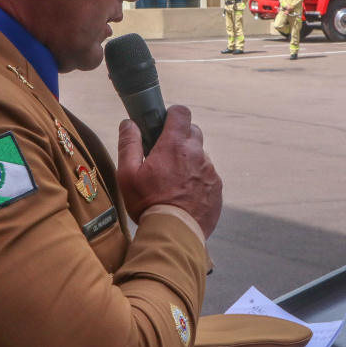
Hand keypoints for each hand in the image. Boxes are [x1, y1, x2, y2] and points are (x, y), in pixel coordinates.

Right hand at [117, 106, 222, 237]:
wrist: (175, 234)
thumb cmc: (148, 203)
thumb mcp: (128, 174)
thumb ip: (129, 144)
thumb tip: (129, 123)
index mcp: (175, 145)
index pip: (181, 113)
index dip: (172, 114)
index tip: (164, 123)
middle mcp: (197, 154)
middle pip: (193, 131)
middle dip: (181, 137)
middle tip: (166, 154)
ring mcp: (210, 171)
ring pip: (201, 155)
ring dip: (189, 160)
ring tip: (174, 180)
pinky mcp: (217, 188)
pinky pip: (208, 175)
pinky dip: (198, 179)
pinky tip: (185, 194)